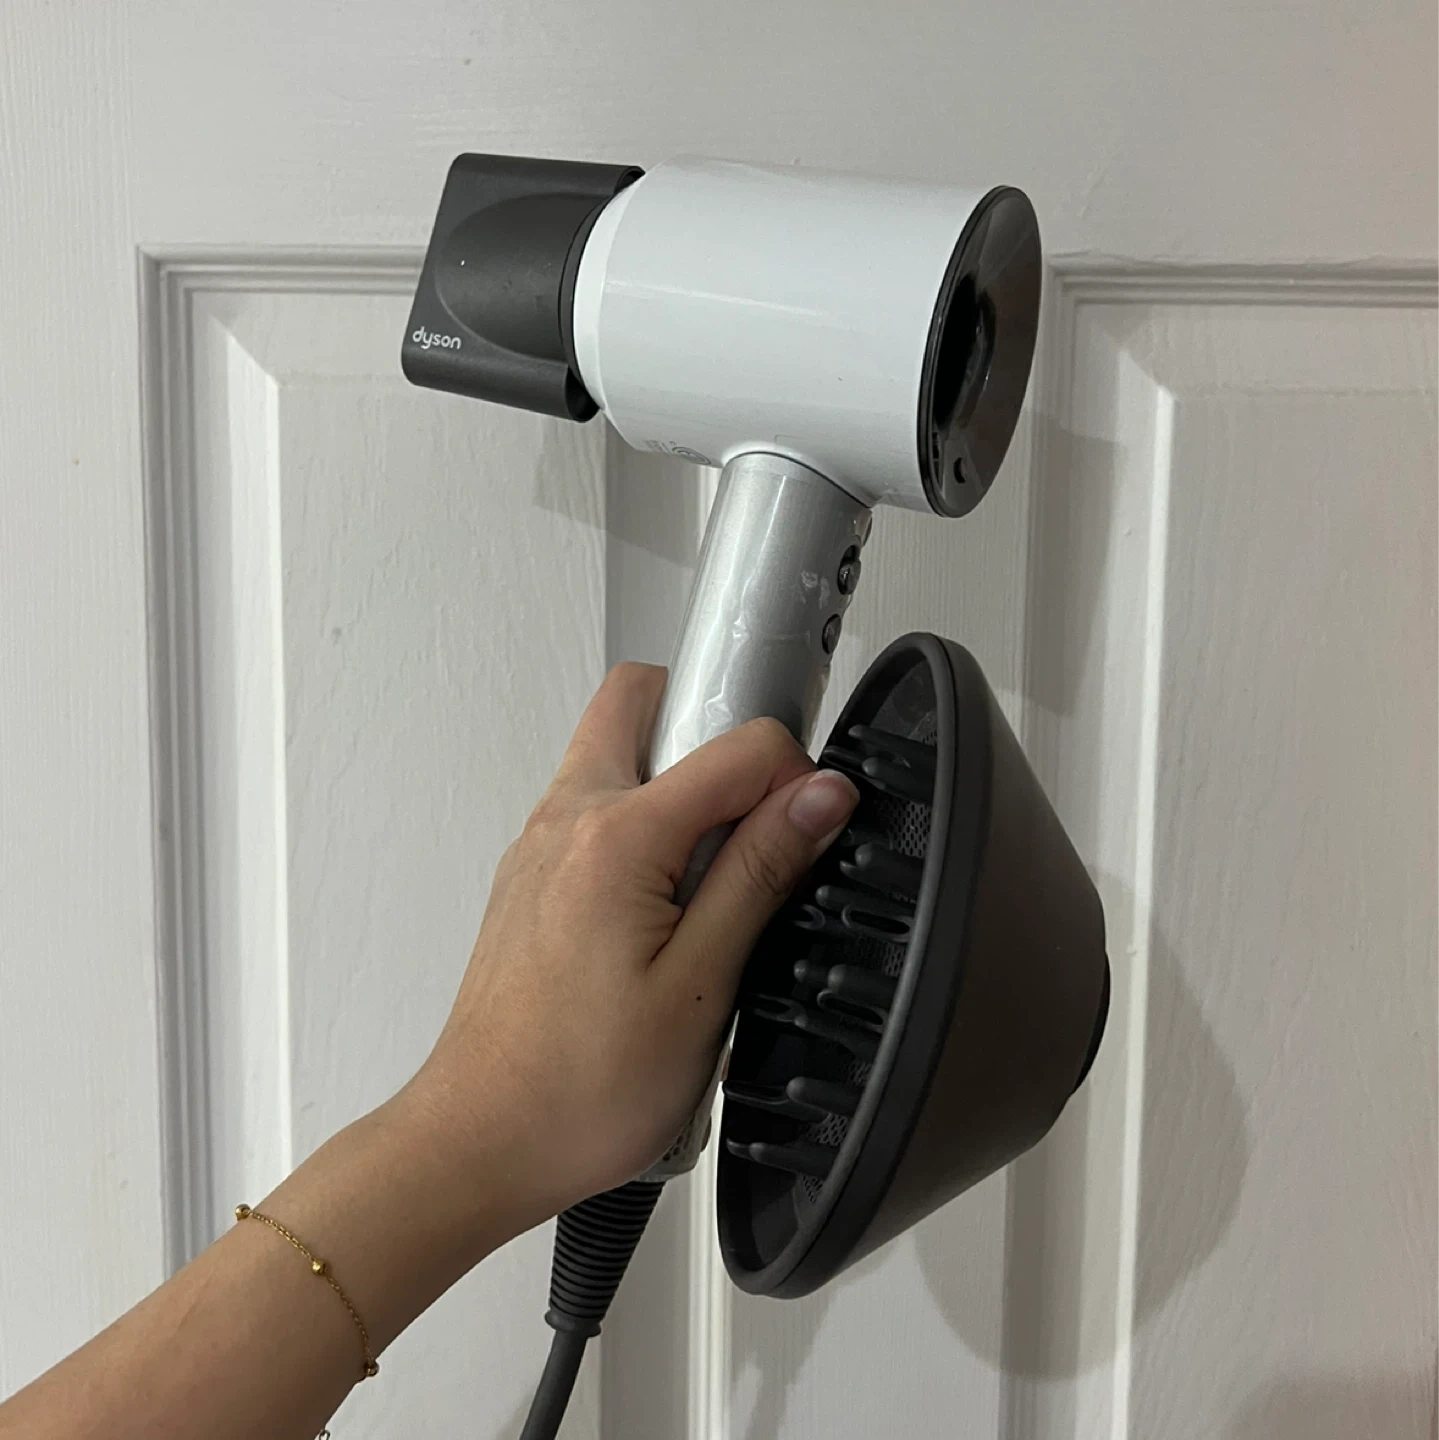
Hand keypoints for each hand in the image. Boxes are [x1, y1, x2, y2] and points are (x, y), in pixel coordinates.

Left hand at [408, 663, 859, 1220]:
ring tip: (716, 881)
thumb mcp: (703, 982)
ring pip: (617, 754)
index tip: (808, 833)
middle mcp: (566, 819)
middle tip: (756, 812)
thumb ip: (761, 872)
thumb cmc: (581, 1086)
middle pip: (644, 700)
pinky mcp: (532, 877)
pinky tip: (669, 913)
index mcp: (616, 836)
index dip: (793, 777)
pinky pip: (596, 810)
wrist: (482, 1141)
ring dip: (677, 785)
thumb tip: (820, 794)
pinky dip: (644, 827)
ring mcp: (540, 845)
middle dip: (711, 727)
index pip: (738, 744)